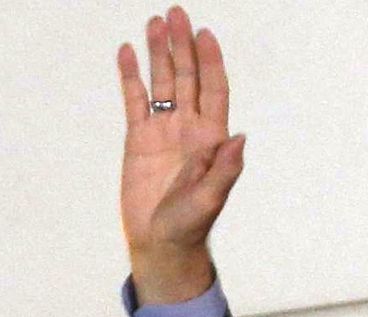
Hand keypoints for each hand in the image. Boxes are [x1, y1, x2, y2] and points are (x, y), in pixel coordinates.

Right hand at [117, 6, 243, 304]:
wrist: (161, 242)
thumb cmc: (190, 225)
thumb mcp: (211, 199)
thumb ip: (226, 169)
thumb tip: (239, 137)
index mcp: (212, 139)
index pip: (214, 91)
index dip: (211, 62)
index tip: (205, 34)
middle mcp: (190, 129)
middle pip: (188, 78)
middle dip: (183, 46)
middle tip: (176, 13)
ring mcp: (164, 131)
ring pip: (163, 83)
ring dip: (159, 54)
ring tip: (154, 22)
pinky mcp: (139, 139)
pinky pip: (135, 100)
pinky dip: (131, 76)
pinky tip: (127, 52)